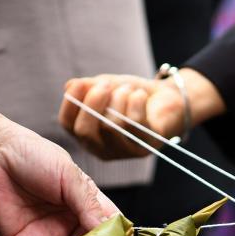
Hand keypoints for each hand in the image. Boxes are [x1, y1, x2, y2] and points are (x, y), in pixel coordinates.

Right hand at [58, 69, 225, 159]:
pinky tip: (139, 95)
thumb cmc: (131, 95)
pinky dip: (135, 102)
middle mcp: (102, 148)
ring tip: (127, 89)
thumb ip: (88, 87)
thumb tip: (69, 87)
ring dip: (118, 99)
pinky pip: (134, 124)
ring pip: (111, 127)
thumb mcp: (106, 86)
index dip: (70, 104)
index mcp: (87, 134)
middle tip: (104, 85)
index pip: (68, 125)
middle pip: (85, 132)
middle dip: (92, 104)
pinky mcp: (145, 147)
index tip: (79, 84)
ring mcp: (124, 151)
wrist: (166, 98)